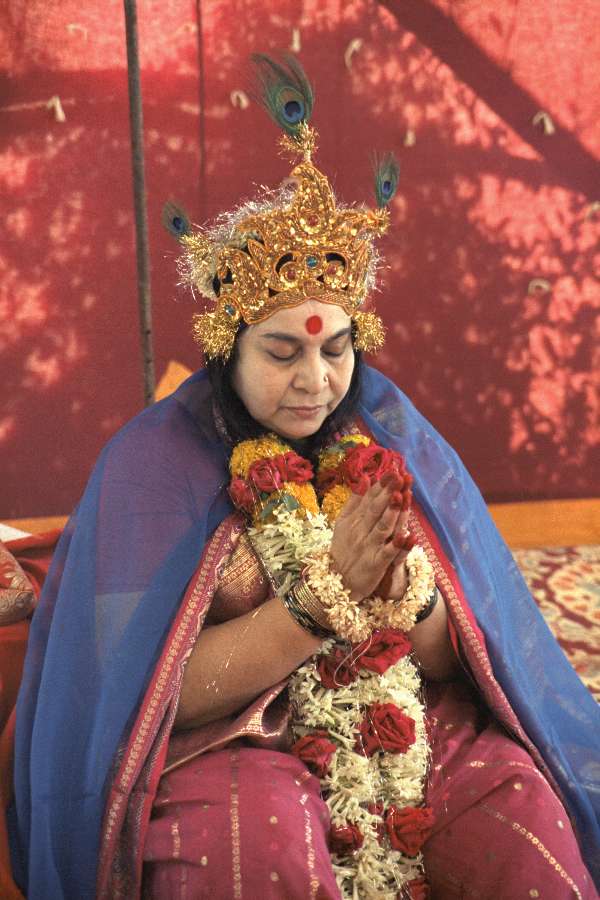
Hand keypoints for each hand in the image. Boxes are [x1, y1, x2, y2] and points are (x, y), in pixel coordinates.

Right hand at [330, 476, 406, 602]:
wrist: (336, 583)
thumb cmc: (342, 550)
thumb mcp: (342, 523)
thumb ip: (354, 501)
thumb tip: (365, 478)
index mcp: (354, 519)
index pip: (369, 498)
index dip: (381, 484)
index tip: (392, 469)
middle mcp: (361, 531)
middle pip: (375, 509)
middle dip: (387, 492)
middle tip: (398, 475)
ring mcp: (369, 547)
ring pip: (382, 527)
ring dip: (391, 513)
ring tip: (400, 497)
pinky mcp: (376, 564)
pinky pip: (388, 553)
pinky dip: (397, 546)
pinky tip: (408, 536)